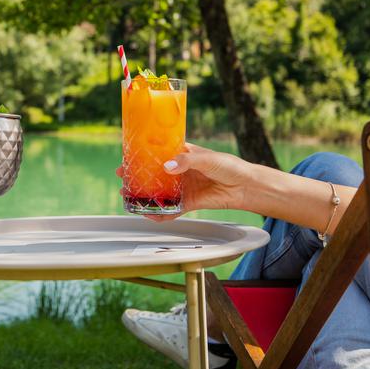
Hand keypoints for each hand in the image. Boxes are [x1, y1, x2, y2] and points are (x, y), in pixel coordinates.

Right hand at [116, 144, 253, 219]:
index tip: (127, 158)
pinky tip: (149, 215)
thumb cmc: (229, 166)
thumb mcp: (207, 158)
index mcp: (183, 154)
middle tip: (123, 179)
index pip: (158, 153)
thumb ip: (186, 162)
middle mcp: (180, 171)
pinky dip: (160, 213)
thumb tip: (167, 167)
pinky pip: (171, 209)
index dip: (142, 155)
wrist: (245, 186)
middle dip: (137, 177)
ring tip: (129, 196)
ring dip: (144, 195)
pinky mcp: (189, 203)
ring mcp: (183, 188)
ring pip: (159, 192)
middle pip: (154, 174)